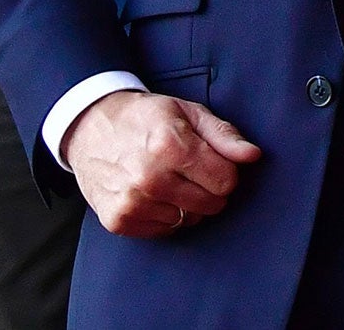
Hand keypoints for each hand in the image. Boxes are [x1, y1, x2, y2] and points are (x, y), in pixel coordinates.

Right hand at [63, 89, 262, 237]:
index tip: (210, 160)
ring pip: (189, 220)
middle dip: (209, 189)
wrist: (90, 127)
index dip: (224, 170)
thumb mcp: (187, 112)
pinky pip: (164, 231)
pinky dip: (165, 216)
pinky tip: (154, 194)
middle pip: (210, 204)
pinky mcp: (118, 220)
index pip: (226, 181)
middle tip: (190, 170)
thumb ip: (224, 135)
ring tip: (169, 179)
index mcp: (170, 146)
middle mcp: (150, 178)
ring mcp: (132, 202)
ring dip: (186, 204)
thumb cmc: (145, 117)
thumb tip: (253, 156)